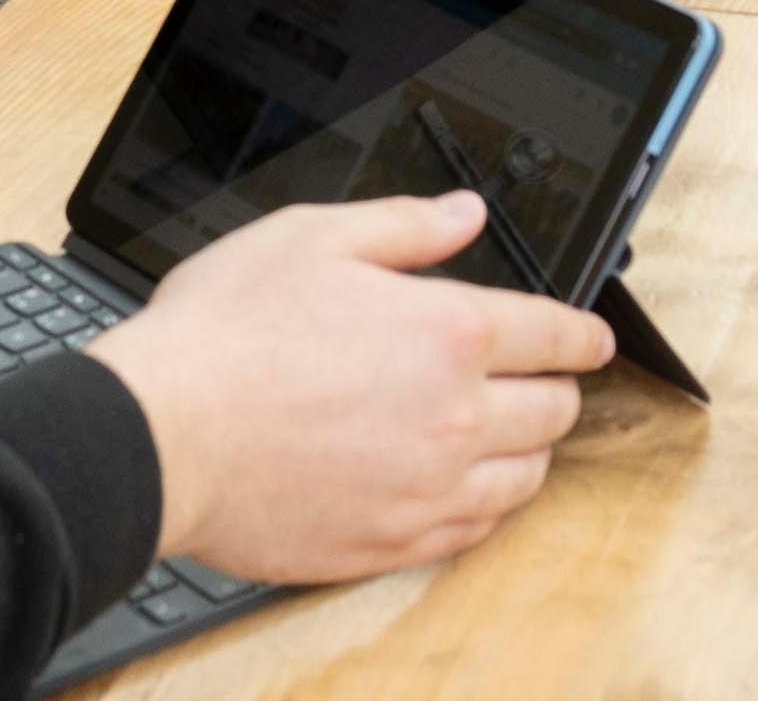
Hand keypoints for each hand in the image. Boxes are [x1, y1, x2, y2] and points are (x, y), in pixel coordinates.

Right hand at [84, 196, 614, 584]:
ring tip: (509, 436)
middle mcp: (456, 417)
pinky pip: (472, 533)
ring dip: (529, 452)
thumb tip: (465, 215)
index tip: (595, 340)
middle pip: (555, 412)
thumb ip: (406, 226)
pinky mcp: (390, 541)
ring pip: (525, 480)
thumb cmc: (225, 333)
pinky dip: (483, 508)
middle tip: (545, 381)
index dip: (585, 333)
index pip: (555, 335)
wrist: (161, 435)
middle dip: (559, 390)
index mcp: (448, 334)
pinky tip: (463, 491)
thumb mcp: (313, 237)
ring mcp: (427, 489)